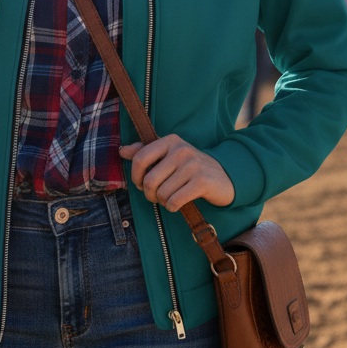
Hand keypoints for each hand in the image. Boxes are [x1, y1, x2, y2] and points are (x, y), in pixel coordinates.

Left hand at [119, 134, 234, 211]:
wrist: (225, 177)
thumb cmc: (190, 168)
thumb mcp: (169, 155)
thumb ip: (145, 152)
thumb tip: (121, 150)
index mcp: (170, 140)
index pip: (140, 158)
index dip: (136, 177)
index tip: (142, 184)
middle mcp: (181, 150)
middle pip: (149, 181)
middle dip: (150, 194)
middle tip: (157, 195)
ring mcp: (192, 165)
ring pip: (161, 194)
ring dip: (163, 201)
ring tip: (172, 197)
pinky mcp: (201, 182)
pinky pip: (174, 201)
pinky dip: (173, 207)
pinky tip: (179, 203)